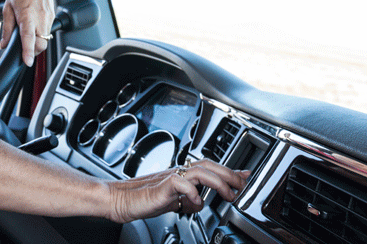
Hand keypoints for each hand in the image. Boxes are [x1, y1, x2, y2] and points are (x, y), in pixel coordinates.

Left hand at [0, 0, 54, 65]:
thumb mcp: (7, 9)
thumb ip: (7, 29)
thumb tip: (4, 44)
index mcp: (27, 15)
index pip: (29, 38)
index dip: (28, 52)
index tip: (27, 61)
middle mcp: (40, 17)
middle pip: (41, 44)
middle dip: (34, 50)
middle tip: (25, 49)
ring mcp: (48, 16)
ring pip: (46, 39)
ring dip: (38, 42)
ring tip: (29, 34)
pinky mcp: (53, 15)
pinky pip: (48, 31)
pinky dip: (41, 33)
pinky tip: (35, 24)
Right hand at [106, 159, 250, 222]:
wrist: (121, 200)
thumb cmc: (144, 199)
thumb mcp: (174, 201)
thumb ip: (190, 199)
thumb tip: (204, 202)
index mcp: (182, 174)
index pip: (210, 167)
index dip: (229, 170)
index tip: (245, 175)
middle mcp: (178, 172)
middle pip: (208, 164)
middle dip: (229, 174)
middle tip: (242, 185)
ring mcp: (170, 177)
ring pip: (199, 171)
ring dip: (218, 182)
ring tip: (228, 194)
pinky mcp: (162, 186)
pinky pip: (181, 183)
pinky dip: (192, 192)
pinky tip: (197, 202)